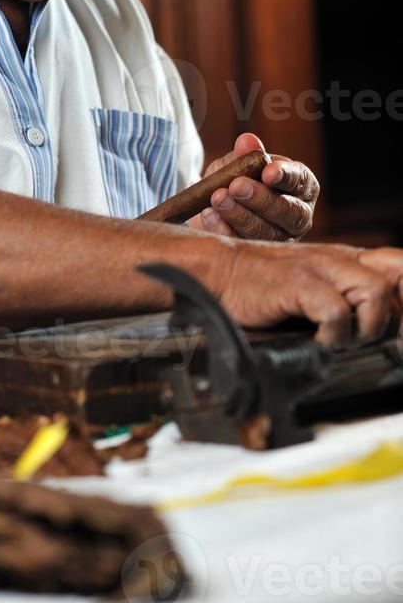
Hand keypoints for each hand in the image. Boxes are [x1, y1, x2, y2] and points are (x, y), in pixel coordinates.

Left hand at [190, 133, 318, 241]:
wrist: (215, 204)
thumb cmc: (236, 178)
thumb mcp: (238, 163)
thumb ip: (245, 154)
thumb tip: (247, 141)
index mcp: (301, 187)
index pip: (300, 181)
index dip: (285, 177)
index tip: (267, 172)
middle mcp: (297, 215)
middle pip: (288, 212)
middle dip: (261, 199)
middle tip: (236, 186)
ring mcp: (279, 238)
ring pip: (265, 231)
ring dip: (239, 214)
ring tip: (218, 198)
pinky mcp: (255, 253)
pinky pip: (242, 244)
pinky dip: (224, 229)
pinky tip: (209, 215)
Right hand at [211, 239, 402, 345]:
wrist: (218, 270)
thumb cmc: (262, 287)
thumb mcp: (312, 287)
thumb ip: (343, 299)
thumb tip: (377, 335)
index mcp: (347, 260)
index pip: (401, 267)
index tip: (398, 330)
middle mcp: (340, 259)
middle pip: (399, 275)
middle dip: (397, 316)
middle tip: (376, 340)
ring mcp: (319, 267)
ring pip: (375, 294)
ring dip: (366, 328)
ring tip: (341, 341)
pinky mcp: (297, 282)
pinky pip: (335, 312)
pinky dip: (332, 336)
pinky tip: (316, 343)